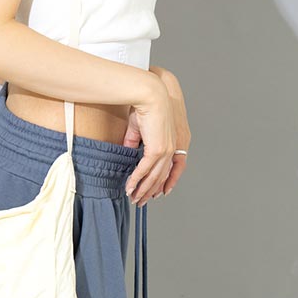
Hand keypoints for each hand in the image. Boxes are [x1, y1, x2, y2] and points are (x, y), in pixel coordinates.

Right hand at [125, 66, 190, 205]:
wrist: (150, 96)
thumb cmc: (144, 107)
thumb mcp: (138, 128)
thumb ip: (133, 141)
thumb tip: (126, 150)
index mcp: (170, 145)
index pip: (166, 169)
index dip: (158, 183)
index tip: (150, 193)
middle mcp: (171, 150)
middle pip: (160, 177)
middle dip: (149, 192)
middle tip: (139, 202)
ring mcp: (165, 151)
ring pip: (153, 177)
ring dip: (142, 190)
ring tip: (133, 199)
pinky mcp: (156, 149)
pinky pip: (145, 170)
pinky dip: (137, 180)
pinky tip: (130, 187)